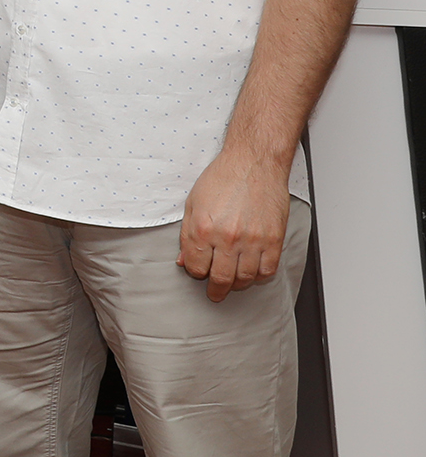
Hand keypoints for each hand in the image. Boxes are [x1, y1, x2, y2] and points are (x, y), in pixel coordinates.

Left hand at [178, 148, 293, 301]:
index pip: (196, 267)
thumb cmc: (223, 178)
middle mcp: (227, 238)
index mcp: (202, 229)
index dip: (196, 273)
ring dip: (237, 284)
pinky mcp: (273, 239)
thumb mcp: (192, 204)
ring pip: (245, 278)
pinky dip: (260, 277)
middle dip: (216, 290)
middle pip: (220, 278)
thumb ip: (186, 235)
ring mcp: (252, 240)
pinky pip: (268, 270)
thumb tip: (183, 260)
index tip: (199, 272)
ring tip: (233, 283)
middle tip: (216, 293)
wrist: (253, 163)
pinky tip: (254, 273)